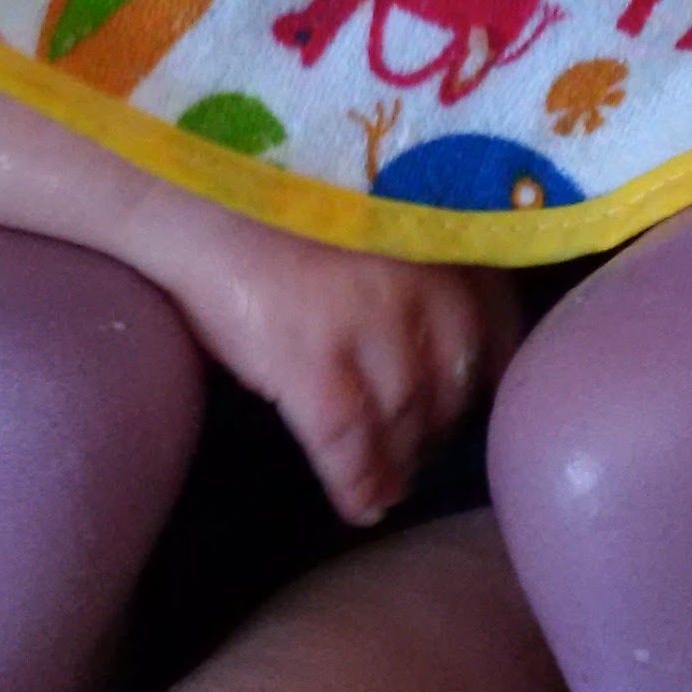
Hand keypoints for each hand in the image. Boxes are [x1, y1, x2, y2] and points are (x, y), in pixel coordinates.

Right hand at [116, 187, 522, 523]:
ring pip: (407, 419)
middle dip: (442, 423)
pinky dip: (359, 483)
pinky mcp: (316, 364)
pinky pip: (351, 446)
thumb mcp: (375, 207)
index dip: (484, 372)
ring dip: (403, 462)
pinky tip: (360, 505)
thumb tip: (437, 326)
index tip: (472, 397)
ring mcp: (374, 324)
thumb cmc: (275, 189)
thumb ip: (417, 255)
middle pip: (454, 381)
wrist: (193, 185)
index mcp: (445, 234)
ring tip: (395, 484)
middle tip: (424, 448)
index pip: (497, 323)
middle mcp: (427, 281)